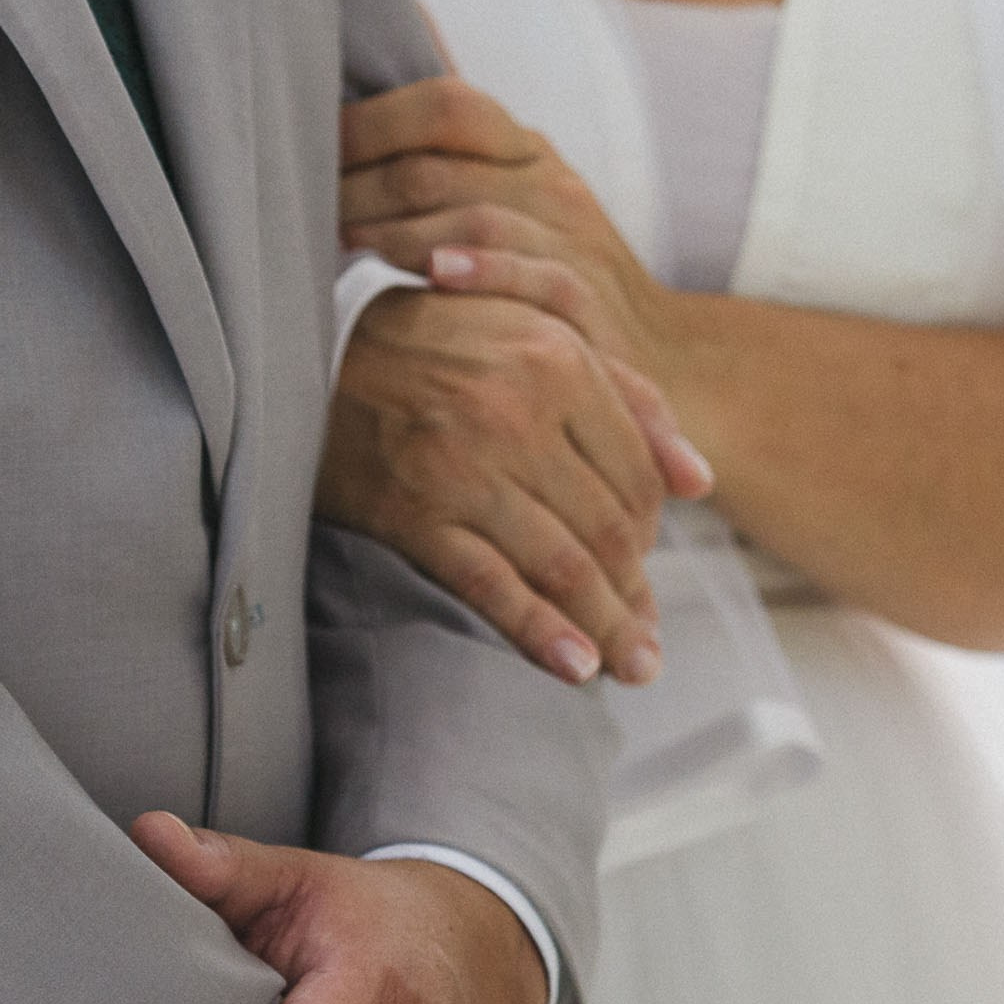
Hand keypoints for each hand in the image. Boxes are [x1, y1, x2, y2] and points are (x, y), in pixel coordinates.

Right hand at [329, 286, 696, 685]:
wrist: (303, 355)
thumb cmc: (432, 345)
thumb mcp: (532, 335)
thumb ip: (624, 396)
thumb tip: (700, 480)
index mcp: (557, 358)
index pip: (635, 475)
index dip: (653, 538)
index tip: (647, 578)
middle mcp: (518, 410)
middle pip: (608, 528)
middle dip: (636, 598)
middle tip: (650, 647)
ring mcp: (466, 465)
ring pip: (563, 563)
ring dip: (607, 627)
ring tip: (632, 667)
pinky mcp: (416, 511)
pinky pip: (493, 585)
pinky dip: (540, 632)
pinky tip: (575, 667)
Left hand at [340, 76, 682, 384]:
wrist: (664, 359)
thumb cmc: (561, 280)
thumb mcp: (518, 204)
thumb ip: (455, 155)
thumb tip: (402, 46)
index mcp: (528, 153)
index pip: (447, 105)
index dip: (372, 123)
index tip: (314, 151)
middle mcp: (552, 186)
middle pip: (439, 166)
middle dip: (360, 187)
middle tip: (305, 212)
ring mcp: (573, 243)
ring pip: (477, 217)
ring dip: (398, 232)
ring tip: (345, 247)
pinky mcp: (588, 303)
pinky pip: (536, 277)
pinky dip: (482, 273)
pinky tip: (433, 278)